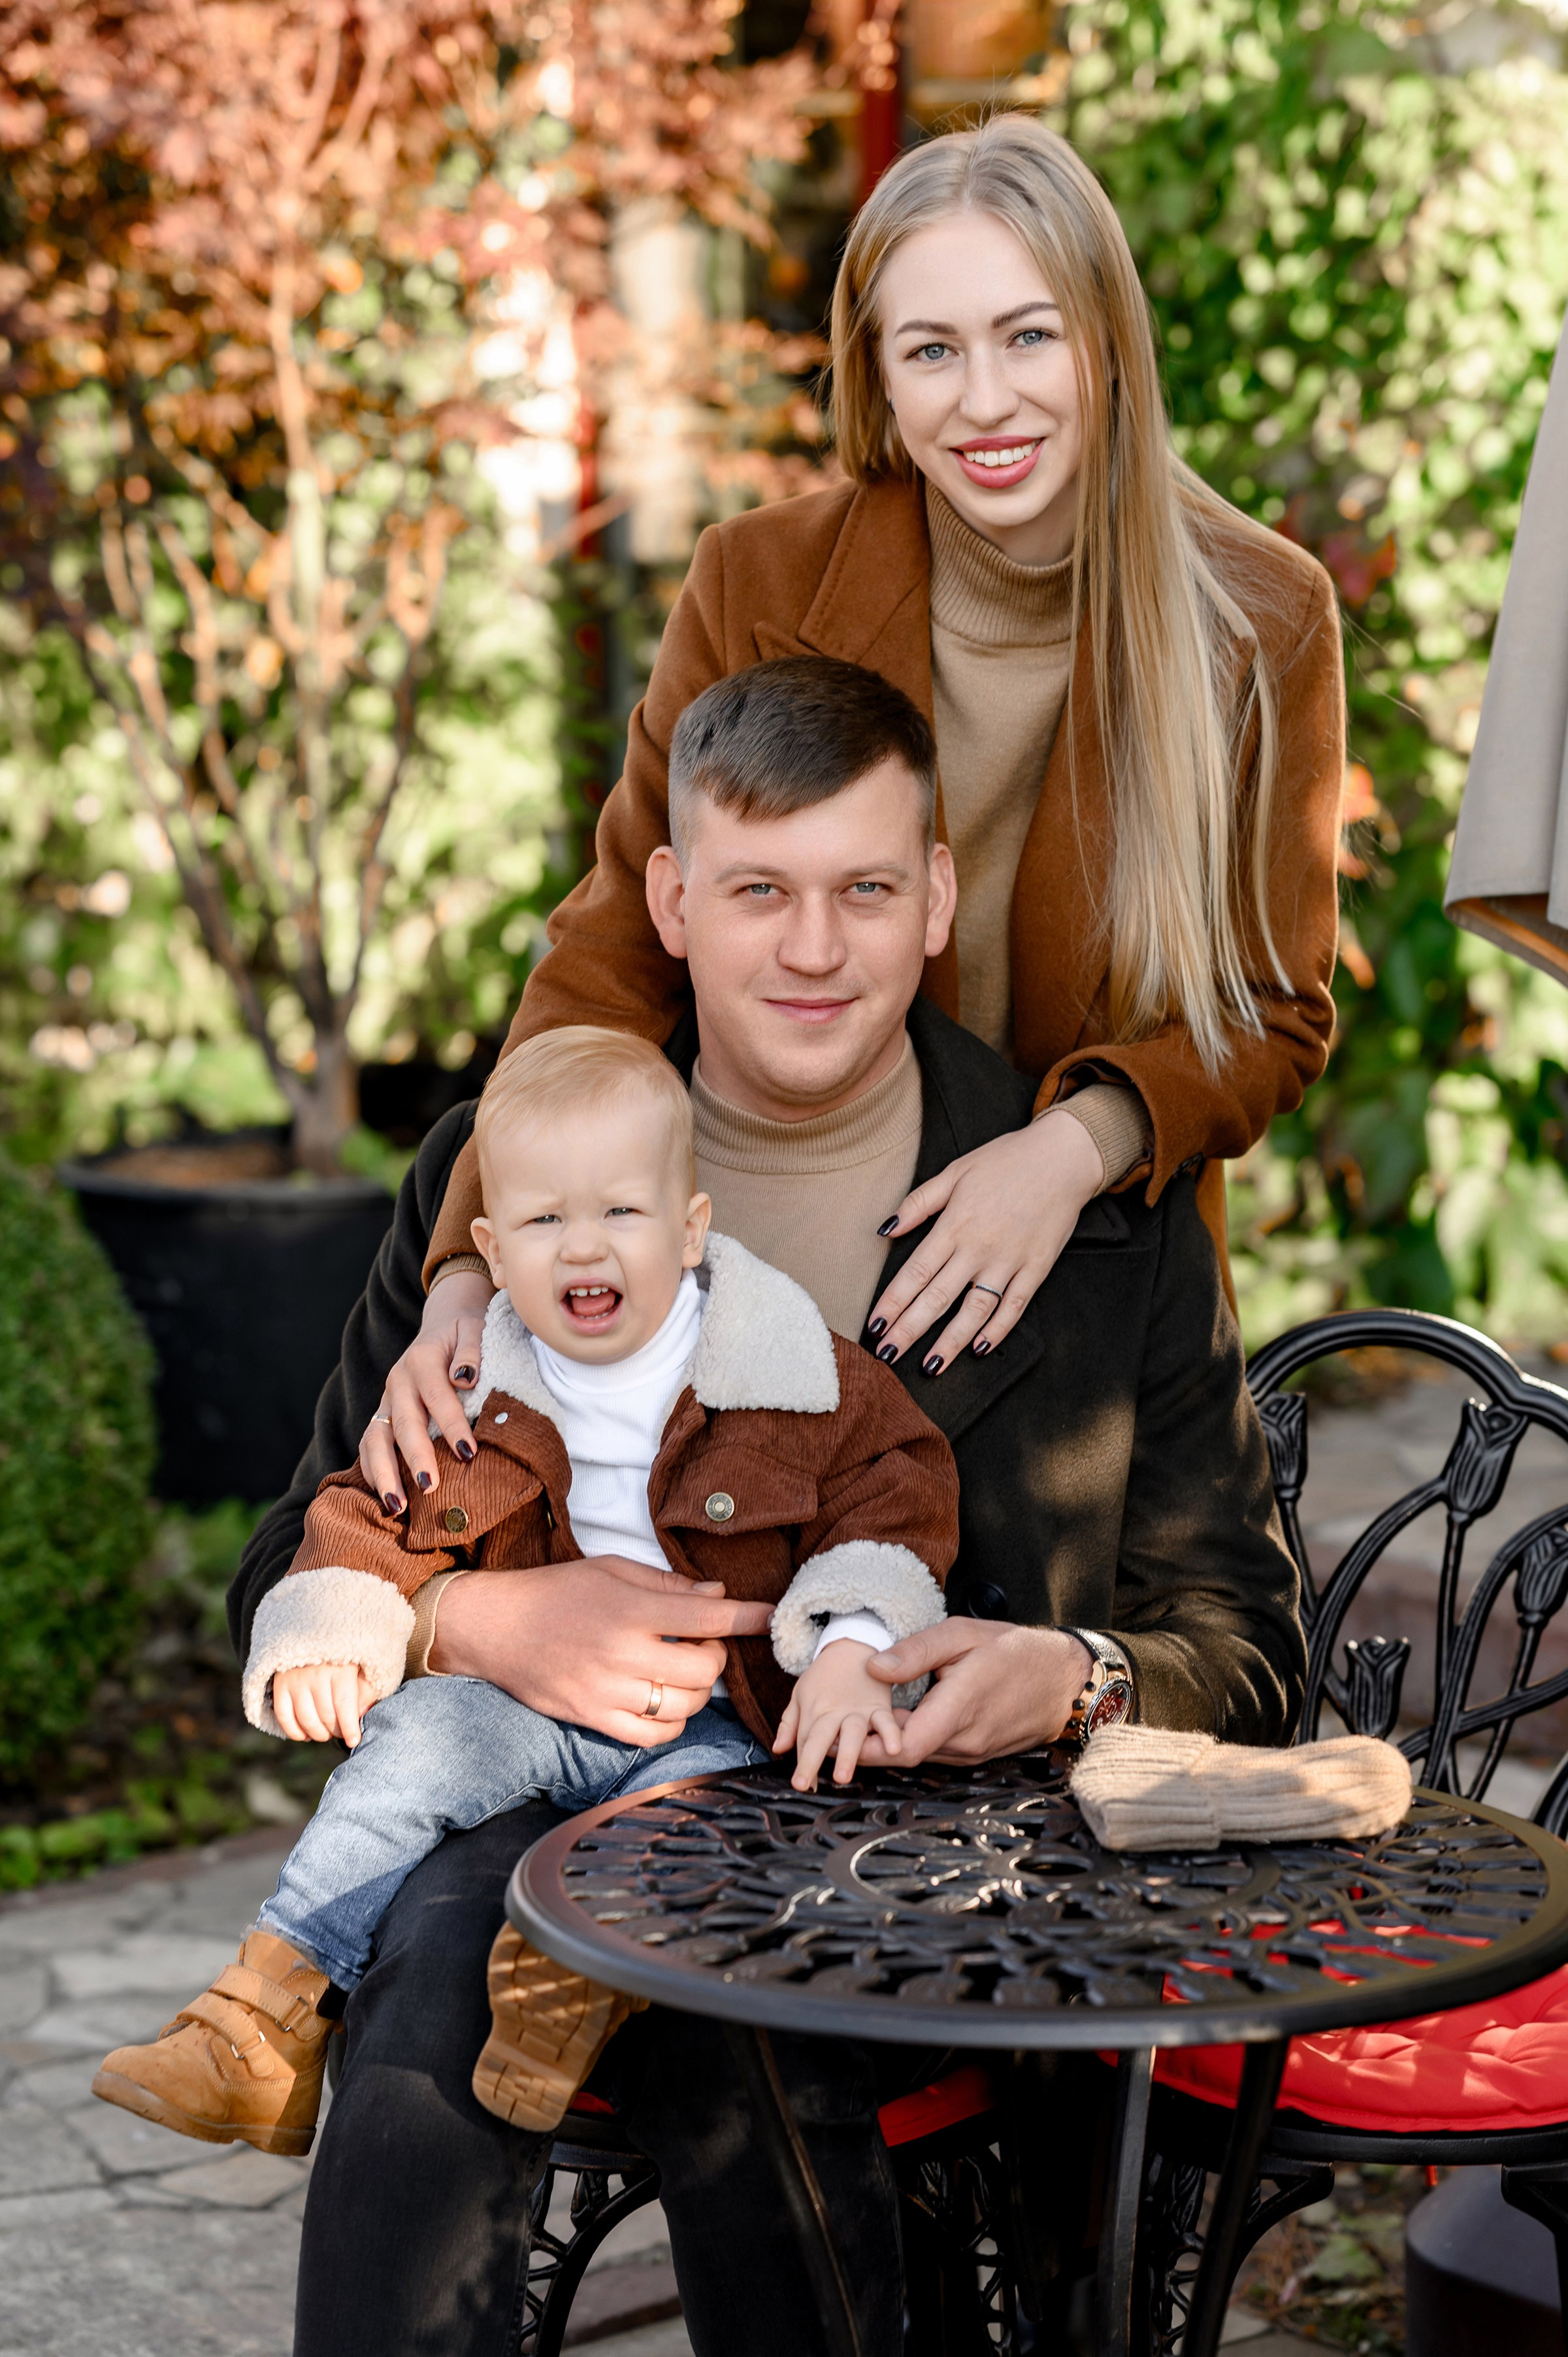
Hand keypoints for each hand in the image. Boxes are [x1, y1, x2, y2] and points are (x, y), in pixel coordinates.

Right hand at [273, 1661, 376, 1747]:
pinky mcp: (280, 1684)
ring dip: (318, 1734)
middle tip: (342, 1732)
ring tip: (326, 1733)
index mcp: (340, 1668)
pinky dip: (295, 1732)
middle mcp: (315, 1674)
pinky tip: (306, 1735)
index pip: (344, 1706)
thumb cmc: (345, 1654)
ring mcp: (295, 1680)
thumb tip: (363, 1714)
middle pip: (325, 1716)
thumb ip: (366, 1689)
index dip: (350, 1729)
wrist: (315, 1631)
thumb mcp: (363, 1665)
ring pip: (306, 1719)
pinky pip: (284, 1717)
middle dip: (336, 1731)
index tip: (354, 1741)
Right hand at [359, 1268, 495, 1508]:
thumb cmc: (465, 1331)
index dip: (452, 1426)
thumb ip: (471, 1351)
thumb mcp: (474, 1328)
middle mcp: (398, 1382)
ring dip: (384, 1474)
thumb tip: (465, 1377)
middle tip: (430, 1487)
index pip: (437, 1397)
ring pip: (376, 1439)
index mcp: (421, 1360)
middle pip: (403, 1424)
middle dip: (415, 1458)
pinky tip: (386, 1498)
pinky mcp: (383, 1415)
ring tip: (397, 1507)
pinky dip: (373, 1471)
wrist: (444, 1322)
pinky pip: (370, 1446)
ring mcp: (387, 1400)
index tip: (468, 1453)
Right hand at [430, 1554, 774, 1746]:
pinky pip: (652, 1735)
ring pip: (685, 1706)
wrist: (497, 1628)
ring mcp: (607, 1693)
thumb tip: (718, 1596)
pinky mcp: (593, 1719)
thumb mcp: (612, 1570)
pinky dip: (671, 1720)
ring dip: (697, 1691)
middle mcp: (622, 1654)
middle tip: (702, 1642)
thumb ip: (668, 1585)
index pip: (706, 1617)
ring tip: (681, 1669)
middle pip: (704, 1670)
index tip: (770, 1616)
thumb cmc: (557, 1591)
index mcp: (630, 1610)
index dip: (747, 1617)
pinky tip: (663, 1699)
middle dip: (716, 1656)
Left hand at [773, 1640, 904, 1791]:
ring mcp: (857, 1710)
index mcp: (813, 1710)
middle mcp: (833, 1712)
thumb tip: (778, 1748)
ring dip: (846, 1755)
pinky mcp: (879, 1706)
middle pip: (820, 1738)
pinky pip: (885, 1722)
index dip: (802, 1765)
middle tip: (808, 1788)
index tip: (801, 1786)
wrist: (853, 1645)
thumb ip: (789, 1723)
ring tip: (843, 1777)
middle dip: (813, 1762)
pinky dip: (890, 1734)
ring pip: (851, 1734)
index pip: (804, 1742)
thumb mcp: (800, 1693)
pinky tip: (894, 1749)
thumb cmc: (823, 1674)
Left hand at [856, 1621, 1091, 1767]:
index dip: (867, 1748)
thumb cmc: (1016, 1651)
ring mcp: (972, 1752)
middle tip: (831, 1731)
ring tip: (853, 1725)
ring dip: (888, 1744)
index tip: (835, 1737)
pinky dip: (910, 1740)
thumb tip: (873, 1666)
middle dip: (867, 1746)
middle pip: (905, 1756)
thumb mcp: (963, 1635)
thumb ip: (916, 1651)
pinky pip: (936, 1752)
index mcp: (960, 1709)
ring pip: (920, 1755)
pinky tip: (892, 1723)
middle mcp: (965, 1741)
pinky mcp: (976, 1754)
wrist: (1065, 1682)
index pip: (905, 1747)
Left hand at [867, 1110, 1102, 1371]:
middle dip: (909, 1330)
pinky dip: (997, 1330)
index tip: (873, 1325)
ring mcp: (1009, 1261)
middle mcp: (979, 1248)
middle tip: (886, 1356)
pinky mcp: (1036, 1268)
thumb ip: (919, 1203)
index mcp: (954, 1225)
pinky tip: (979, 1348)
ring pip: (974, 1310)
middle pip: (937, 1298)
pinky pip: (1014, 1306)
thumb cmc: (1006, 1161)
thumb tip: (886, 1228)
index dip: (892, 1302)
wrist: (1063, 1157)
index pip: (915, 1273)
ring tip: (930, 1367)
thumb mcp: (955, 1172)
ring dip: (950, 1342)